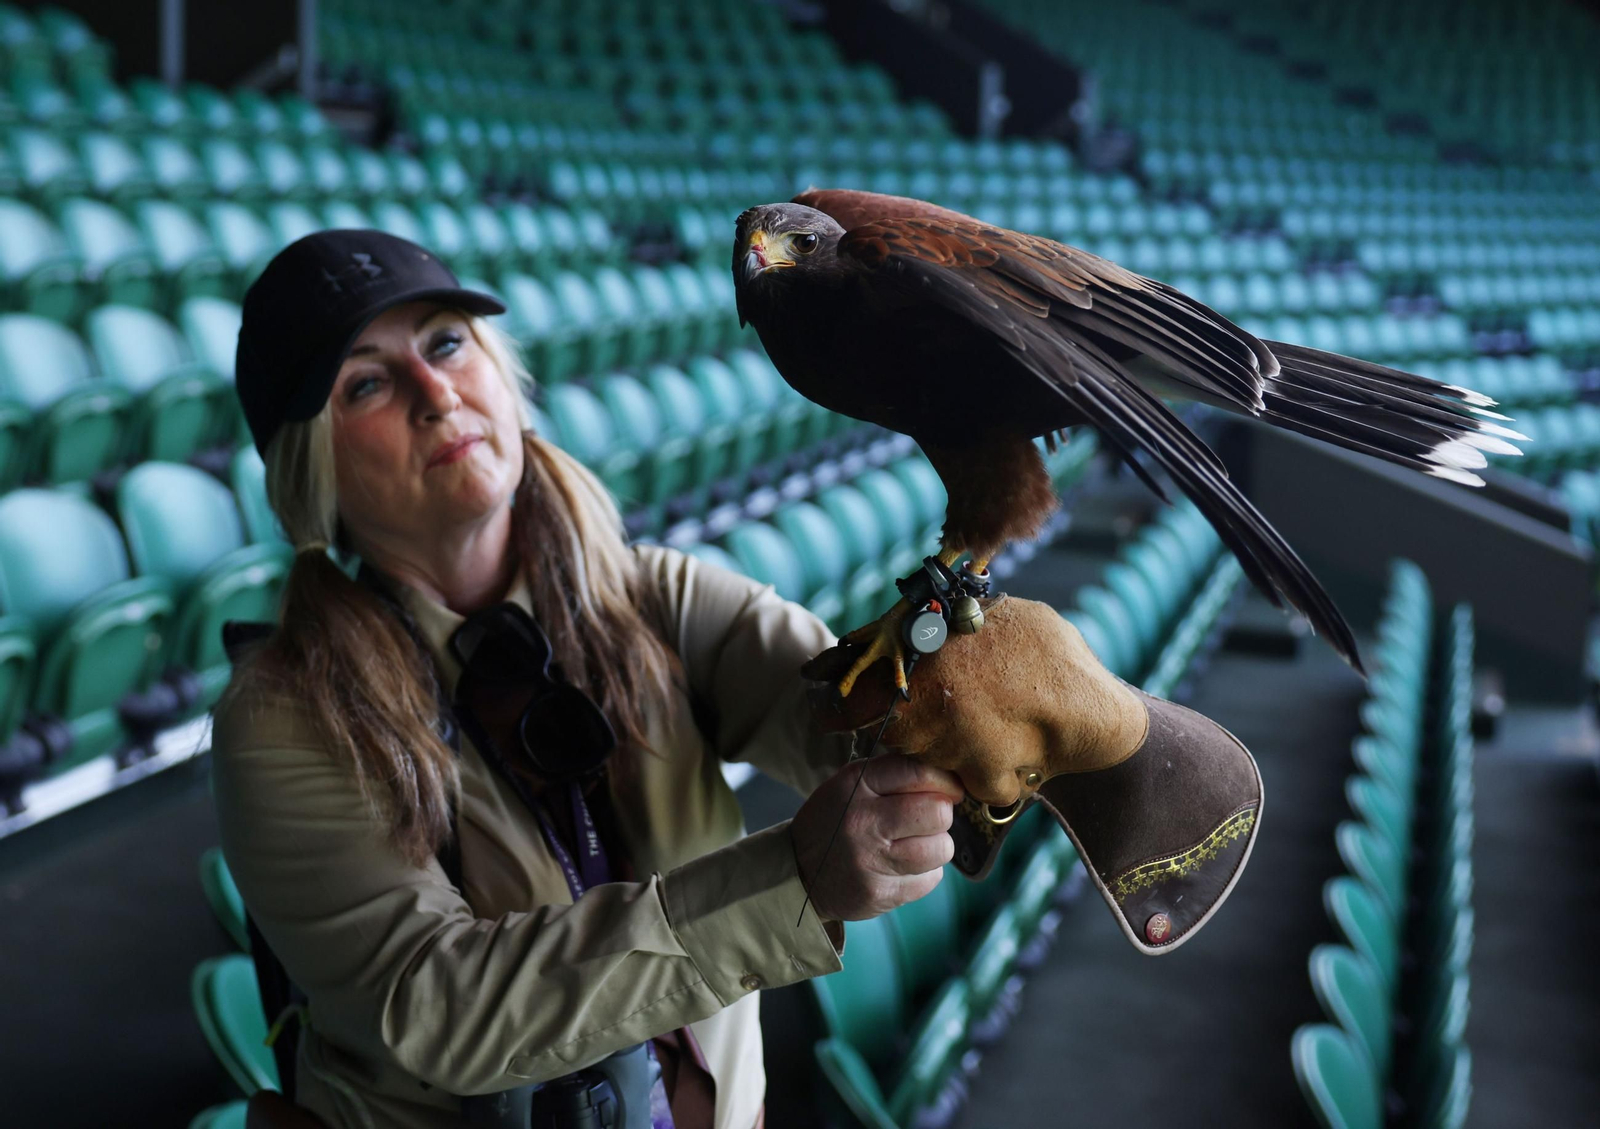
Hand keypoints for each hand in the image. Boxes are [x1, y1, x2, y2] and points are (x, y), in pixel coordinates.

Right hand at [789, 752, 963, 921]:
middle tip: (927, 820)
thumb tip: (951, 778)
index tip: (949, 790)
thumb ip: (895, 775)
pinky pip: (930, 879)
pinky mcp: (881, 894)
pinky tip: (901, 868)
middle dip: (941, 815)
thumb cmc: (837, 820)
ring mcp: (871, 861)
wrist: (798, 871)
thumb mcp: (851, 784)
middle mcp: (862, 821)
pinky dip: (924, 874)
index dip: (945, 781)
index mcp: (856, 785)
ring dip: (936, 846)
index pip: (919, 773)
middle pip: (937, 812)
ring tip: (914, 844)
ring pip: (941, 848)